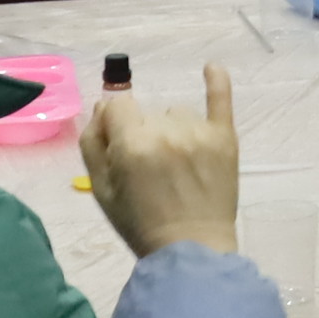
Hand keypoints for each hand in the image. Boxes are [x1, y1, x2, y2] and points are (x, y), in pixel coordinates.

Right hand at [78, 64, 240, 256]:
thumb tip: (102, 106)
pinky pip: (220, 98)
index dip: (115, 126)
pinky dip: (217, 81)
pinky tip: (211, 67)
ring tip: (178, 166)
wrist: (191, 249)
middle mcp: (167, 131)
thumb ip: (93, 143)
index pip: (117, 107)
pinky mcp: (225, 137)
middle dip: (143, 135)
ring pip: (177, 114)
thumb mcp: (100, 190)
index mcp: (133, 144)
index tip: (121, 149)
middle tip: (151, 172)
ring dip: (172, 131)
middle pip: (147, 114)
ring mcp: (199, 132)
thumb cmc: (139, 223)